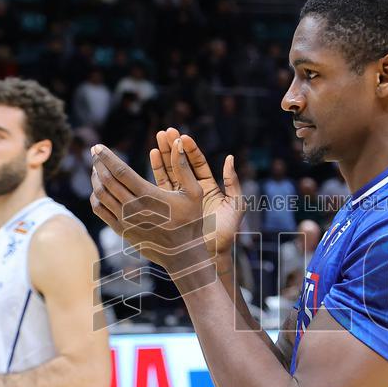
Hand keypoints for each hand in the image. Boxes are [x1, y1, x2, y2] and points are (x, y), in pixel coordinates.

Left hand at [91, 141, 214, 288]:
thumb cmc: (190, 221)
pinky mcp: (121, 231)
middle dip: (98, 164)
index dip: (106, 157)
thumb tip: (180, 141)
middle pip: (107, 181)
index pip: (120, 171)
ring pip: (100, 195)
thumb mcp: (194, 192)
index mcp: (149, 196)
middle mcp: (133, 209)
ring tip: (96, 169)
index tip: (97, 146)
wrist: (182, 255)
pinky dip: (95, 197)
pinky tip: (99, 189)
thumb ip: (183, 166)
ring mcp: (125, 221)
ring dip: (95, 179)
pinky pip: (100, 210)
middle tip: (95, 153)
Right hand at [150, 128, 244, 257]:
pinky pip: (161, 185)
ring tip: (157, 138)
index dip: (190, 150)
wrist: (212, 254)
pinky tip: (152, 155)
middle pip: (182, 164)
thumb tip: (230, 157)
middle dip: (174, 147)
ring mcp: (179, 198)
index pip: (198, 164)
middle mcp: (192, 191)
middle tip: (166, 131)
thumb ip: (232, 182)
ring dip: (164, 154)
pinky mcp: (169, 206)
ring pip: (170, 171)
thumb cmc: (226, 232)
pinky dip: (157, 170)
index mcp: (209, 188)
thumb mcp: (235, 204)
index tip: (183, 137)